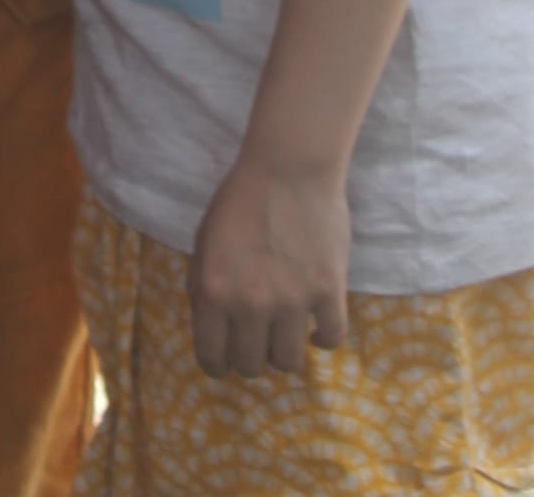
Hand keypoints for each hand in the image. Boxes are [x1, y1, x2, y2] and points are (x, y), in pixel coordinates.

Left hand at [188, 154, 348, 376]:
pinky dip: (322, 338)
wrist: (288, 167)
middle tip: (256, 343)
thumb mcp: (204, 240)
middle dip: (250, 359)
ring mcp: (292, 301)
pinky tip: (315, 327)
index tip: (225, 363)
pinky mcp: (328, 292)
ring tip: (285, 334)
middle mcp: (251, 304)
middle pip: (252, 366)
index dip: (217, 365)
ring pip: (289, 362)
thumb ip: (203, 284)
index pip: (212, 358)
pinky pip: (331, 339)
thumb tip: (209, 325)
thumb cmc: (239, 199)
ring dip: (284, 353)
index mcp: (214, 291)